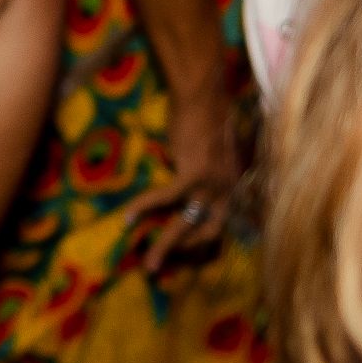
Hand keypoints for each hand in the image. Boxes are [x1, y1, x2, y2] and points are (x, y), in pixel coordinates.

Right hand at [141, 84, 242, 275]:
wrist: (205, 95)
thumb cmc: (208, 115)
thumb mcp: (217, 149)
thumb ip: (213, 170)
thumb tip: (194, 182)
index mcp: (234, 185)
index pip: (223, 224)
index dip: (204, 243)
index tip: (186, 254)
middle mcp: (229, 190)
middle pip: (210, 234)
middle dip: (187, 254)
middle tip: (168, 267)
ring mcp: (213, 184)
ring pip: (187, 225)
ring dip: (166, 247)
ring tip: (148, 266)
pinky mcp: (194, 174)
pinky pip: (165, 198)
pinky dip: (144, 207)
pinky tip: (127, 217)